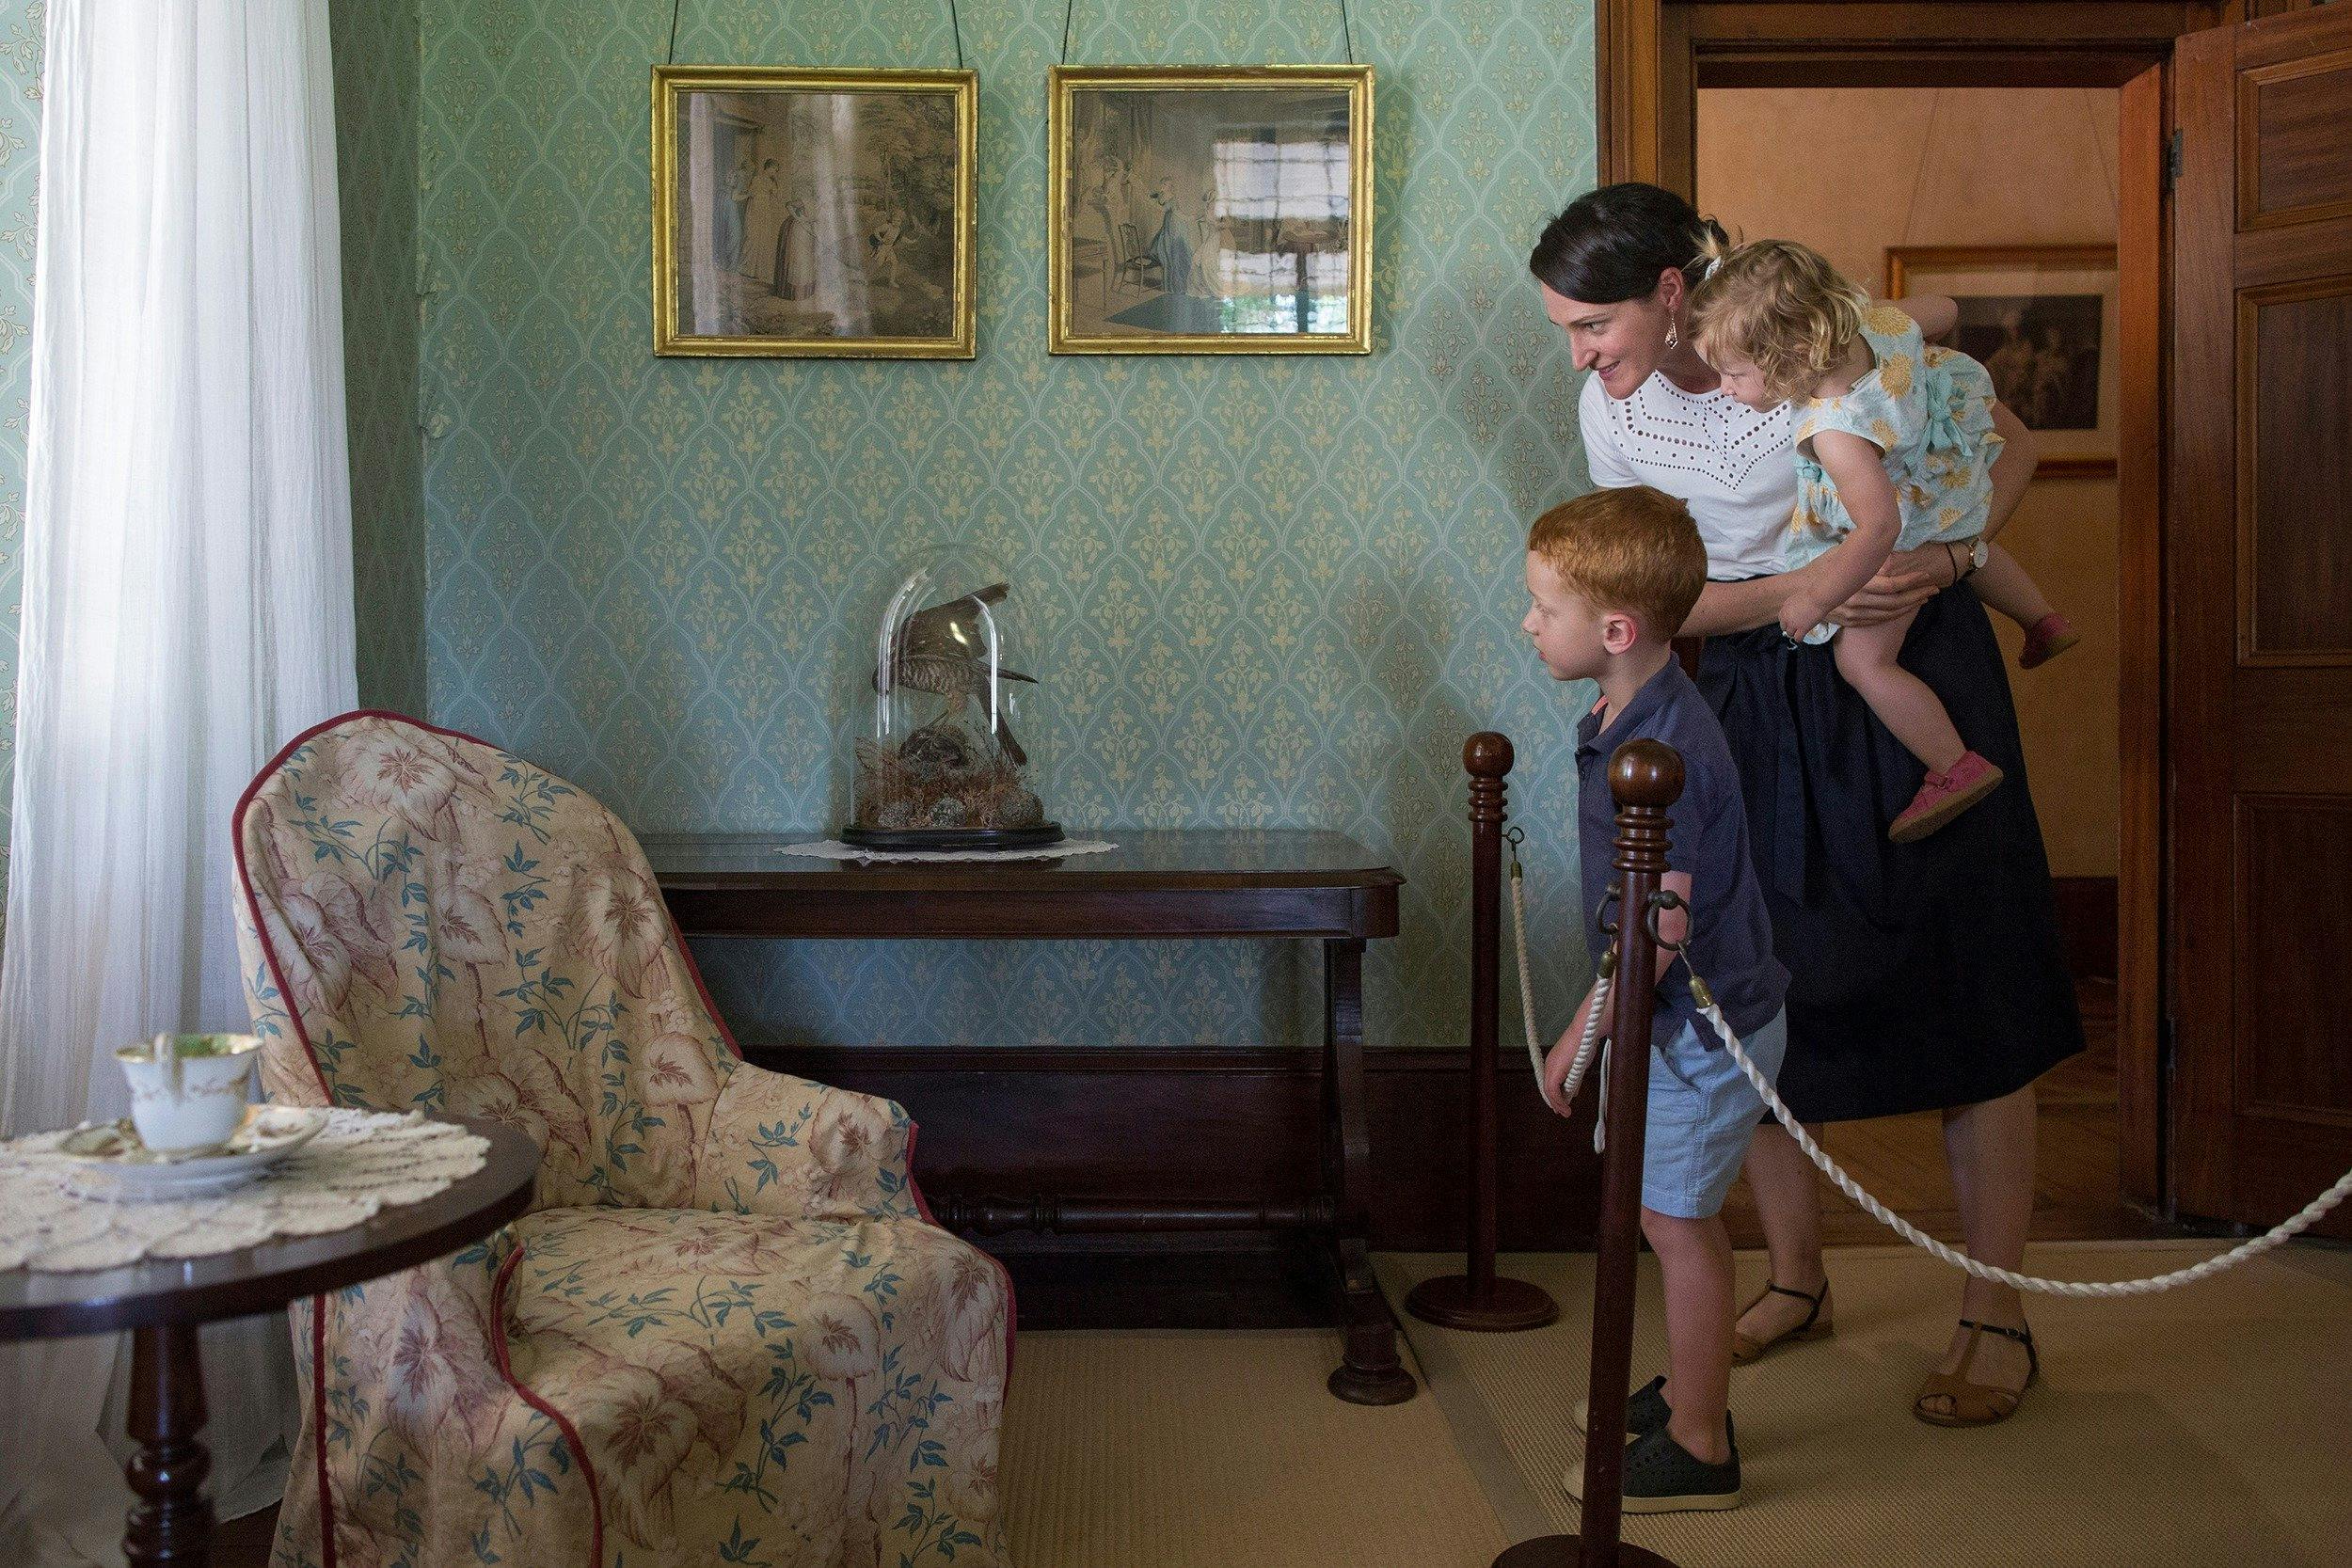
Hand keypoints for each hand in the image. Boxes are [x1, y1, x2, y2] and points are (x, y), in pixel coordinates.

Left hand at [1540, 985, 1601, 1116]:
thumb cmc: (1583, 1044)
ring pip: (1549, 1091)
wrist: (1585, 1031)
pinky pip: (1552, 1090)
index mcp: (1553, 1062)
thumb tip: (1573, 1092)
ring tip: (1565, 1112)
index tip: (1559, 1106)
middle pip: (1547, 1088)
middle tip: (1562, 1112)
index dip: (1553, 1096)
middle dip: (1554, 1102)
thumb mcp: (1578, 1065)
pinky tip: (1565, 1107)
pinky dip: (1558, 1100)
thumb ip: (1574, 1078)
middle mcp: (1549, 1064)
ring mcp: (1550, 1067)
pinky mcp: (1554, 1070)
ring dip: (1557, 1104)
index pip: (1549, 1083)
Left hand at [1778, 592, 1830, 643]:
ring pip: (1790, 634)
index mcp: (1784, 608)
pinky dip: (1800, 638)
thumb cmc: (1811, 595)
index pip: (1781, 619)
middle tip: (1797, 627)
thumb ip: (1793, 606)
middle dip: (1790, 627)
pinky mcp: (1802, 629)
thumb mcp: (1797, 598)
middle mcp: (1786, 617)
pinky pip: (1797, 638)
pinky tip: (1803, 636)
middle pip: (1784, 627)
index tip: (1791, 622)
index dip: (1787, 621)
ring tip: (1800, 631)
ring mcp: (1793, 624)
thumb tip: (1795, 611)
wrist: (1818, 598)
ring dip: (1795, 633)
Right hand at [1825, 551, 1940, 627]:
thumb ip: (1860, 555)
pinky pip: (1879, 620)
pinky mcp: (1852, 622)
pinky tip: (1907, 608)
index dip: (1911, 581)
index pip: (1892, 585)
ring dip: (1911, 605)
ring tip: (1925, 597)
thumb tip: (1880, 543)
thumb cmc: (1818, 570)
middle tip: (1934, 588)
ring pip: (1890, 612)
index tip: (1925, 576)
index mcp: (1856, 584)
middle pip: (1896, 601)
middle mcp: (1858, 601)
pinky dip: (1896, 615)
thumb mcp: (1838, 556)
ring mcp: (1855, 614)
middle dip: (1917, 594)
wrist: (1797, 596)